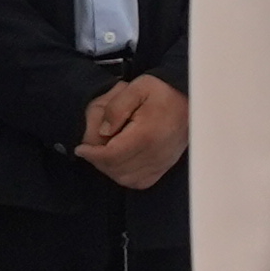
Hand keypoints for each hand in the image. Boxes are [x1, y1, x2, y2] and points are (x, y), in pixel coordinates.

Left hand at [76, 73, 186, 191]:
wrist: (188, 99)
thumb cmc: (162, 92)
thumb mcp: (136, 88)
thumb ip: (115, 108)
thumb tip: (103, 131)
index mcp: (146, 134)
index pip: (111, 155)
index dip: (92, 154)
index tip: (81, 148)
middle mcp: (155, 153)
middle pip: (117, 169)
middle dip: (98, 162)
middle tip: (89, 150)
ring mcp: (162, 162)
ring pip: (127, 179)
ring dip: (110, 170)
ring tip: (102, 155)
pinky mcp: (165, 166)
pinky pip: (141, 182)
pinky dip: (125, 177)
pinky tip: (119, 163)